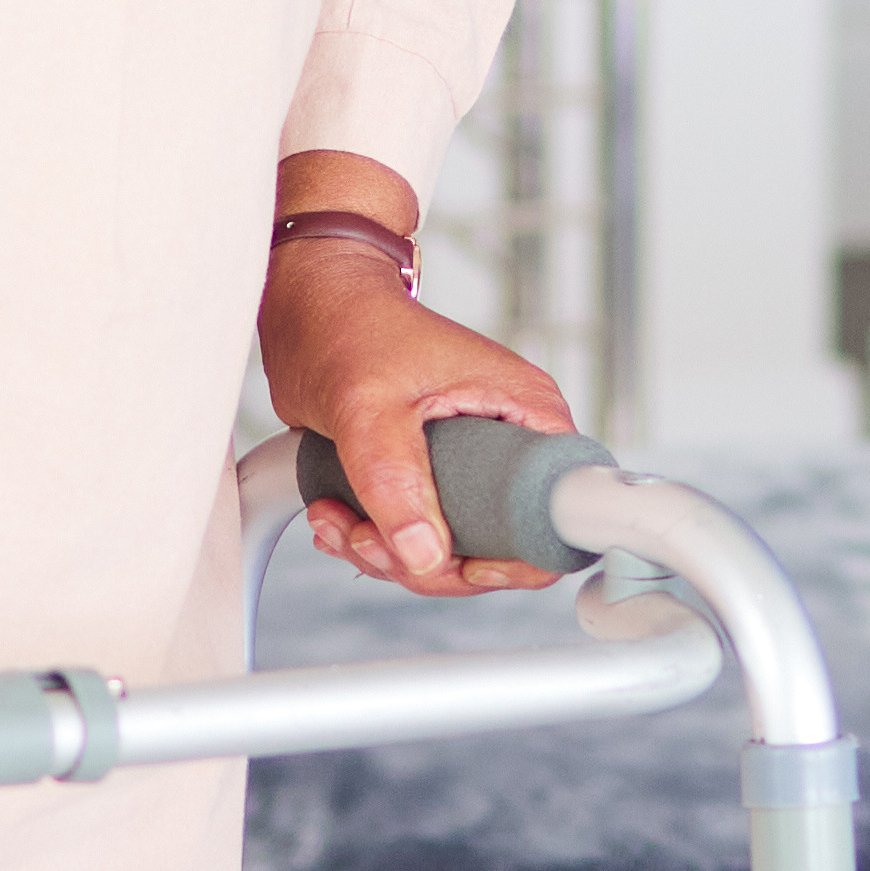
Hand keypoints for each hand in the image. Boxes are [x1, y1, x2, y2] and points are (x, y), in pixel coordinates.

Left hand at [262, 230, 580, 595]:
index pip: (558, 507)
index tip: (466, 562)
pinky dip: (373, 541)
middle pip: (499, 543)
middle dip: (427, 560)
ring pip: (451, 548)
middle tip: (370, 537)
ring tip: (339, 520)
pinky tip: (335, 517)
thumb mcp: (371, 406)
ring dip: (387, 553)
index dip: (520, 552)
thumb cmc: (352, 325)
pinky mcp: (432, 477)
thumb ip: (396, 481)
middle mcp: (507, 440)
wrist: (311, 307)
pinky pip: (418, 535)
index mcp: (523, 411)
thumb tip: (424, 554)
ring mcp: (469, 464)